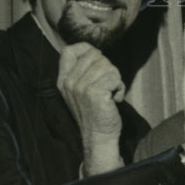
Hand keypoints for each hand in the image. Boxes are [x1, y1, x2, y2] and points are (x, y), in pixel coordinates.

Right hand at [57, 42, 125, 174]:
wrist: (98, 136)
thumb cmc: (95, 112)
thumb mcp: (82, 90)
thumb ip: (84, 72)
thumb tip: (96, 52)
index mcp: (64, 80)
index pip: (68, 50)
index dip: (86, 49)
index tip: (98, 59)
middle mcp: (70, 82)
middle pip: (95, 56)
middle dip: (108, 68)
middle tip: (108, 86)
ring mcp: (81, 87)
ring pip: (108, 66)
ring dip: (115, 80)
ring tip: (111, 94)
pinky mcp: (94, 93)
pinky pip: (115, 78)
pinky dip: (120, 88)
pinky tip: (115, 100)